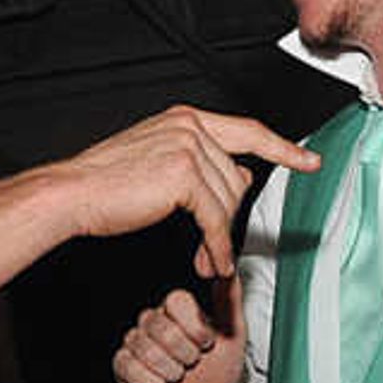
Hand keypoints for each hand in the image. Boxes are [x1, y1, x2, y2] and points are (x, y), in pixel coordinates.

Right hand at [50, 108, 319, 282]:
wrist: (72, 193)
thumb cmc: (106, 185)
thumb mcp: (160, 165)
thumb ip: (202, 165)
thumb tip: (242, 178)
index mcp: (185, 119)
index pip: (248, 131)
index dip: (282, 149)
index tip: (310, 161)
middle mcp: (190, 126)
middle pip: (237, 180)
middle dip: (228, 220)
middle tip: (212, 250)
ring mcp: (187, 147)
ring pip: (228, 202)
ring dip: (218, 238)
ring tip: (204, 259)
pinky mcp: (183, 175)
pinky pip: (215, 220)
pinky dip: (217, 247)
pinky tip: (213, 263)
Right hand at [114, 287, 245, 382]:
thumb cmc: (219, 370)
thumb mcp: (234, 332)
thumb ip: (229, 297)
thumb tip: (227, 266)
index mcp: (176, 309)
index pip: (176, 301)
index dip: (194, 328)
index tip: (207, 343)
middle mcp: (153, 321)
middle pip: (161, 328)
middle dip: (185, 354)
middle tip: (193, 363)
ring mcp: (135, 342)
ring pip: (146, 350)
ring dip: (171, 371)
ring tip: (179, 374)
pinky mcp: (122, 365)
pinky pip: (128, 367)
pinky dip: (151, 382)